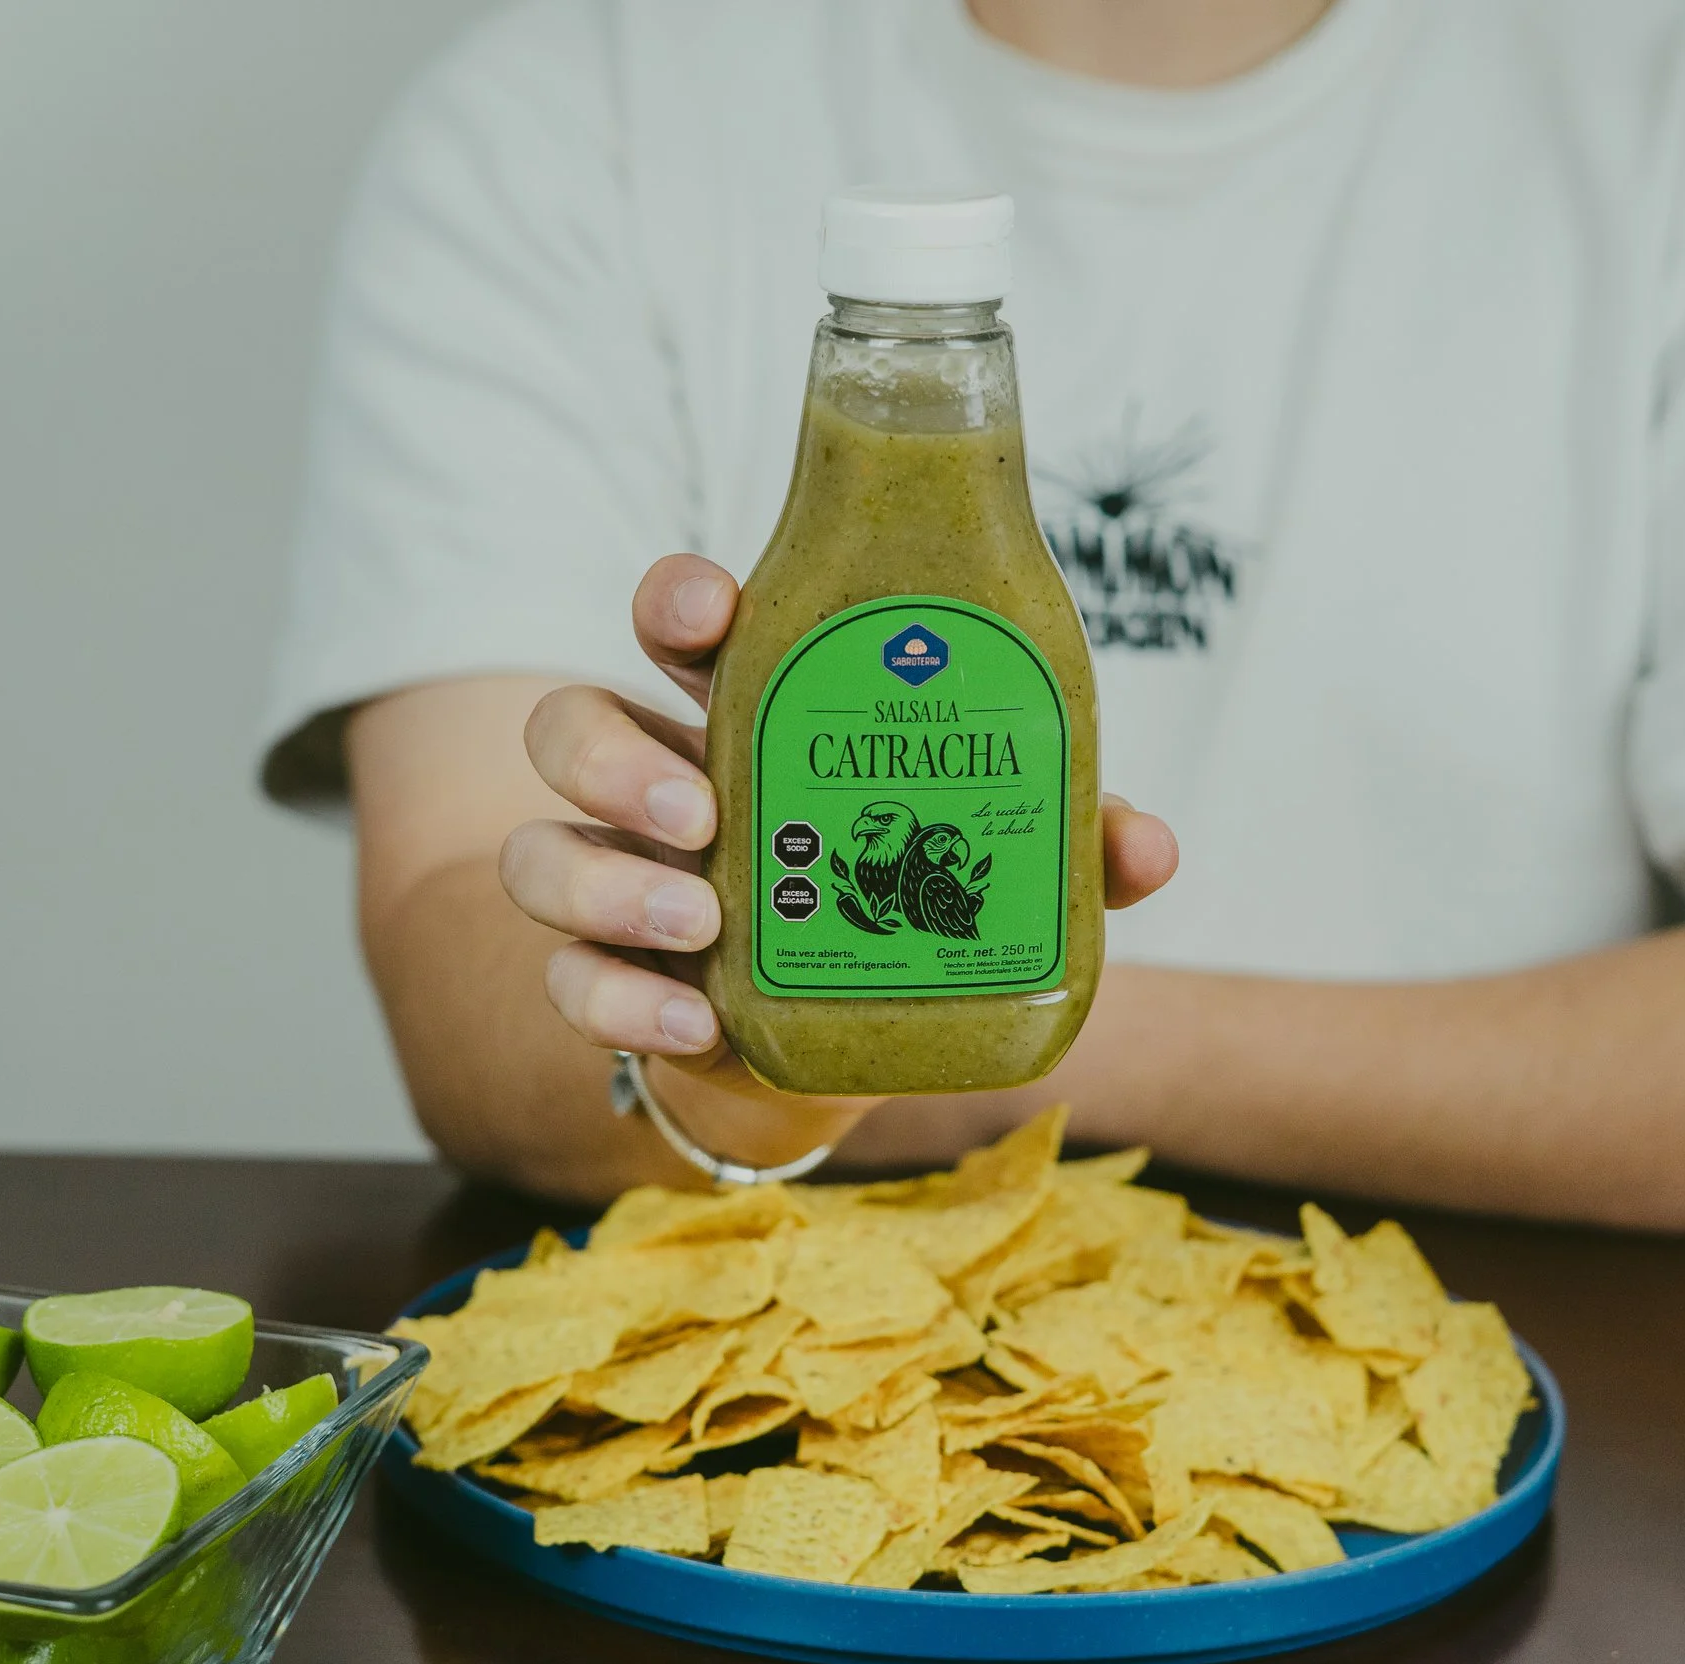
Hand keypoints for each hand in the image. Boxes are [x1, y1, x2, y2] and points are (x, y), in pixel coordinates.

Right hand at [500, 554, 1177, 1155]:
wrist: (850, 1044)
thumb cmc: (913, 903)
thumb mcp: (993, 860)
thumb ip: (1060, 838)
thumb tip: (1144, 846)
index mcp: (752, 719)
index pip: (679, 625)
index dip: (679, 599)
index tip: (717, 607)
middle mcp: (666, 789)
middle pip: (570, 724)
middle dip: (612, 753)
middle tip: (698, 807)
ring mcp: (629, 888)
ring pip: (541, 852)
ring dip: (603, 879)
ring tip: (697, 917)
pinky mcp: (620, 984)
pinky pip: (571, 982)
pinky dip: (620, 1000)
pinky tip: (691, 1019)